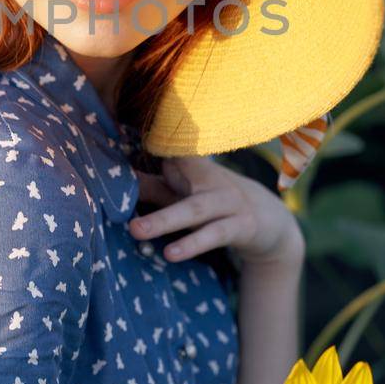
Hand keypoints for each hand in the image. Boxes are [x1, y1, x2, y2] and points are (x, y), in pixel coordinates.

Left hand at [128, 155, 303, 269]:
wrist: (271, 223)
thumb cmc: (216, 204)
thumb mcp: (185, 194)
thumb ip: (154, 188)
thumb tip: (116, 182)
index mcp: (194, 167)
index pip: (169, 151)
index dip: (150, 142)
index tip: (120, 130)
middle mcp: (210, 180)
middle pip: (176, 180)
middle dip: (145, 189)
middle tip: (112, 192)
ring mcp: (228, 201)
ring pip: (194, 210)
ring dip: (165, 220)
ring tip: (137, 231)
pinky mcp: (243, 225)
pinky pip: (215, 234)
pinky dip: (193, 243)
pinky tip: (172, 253)